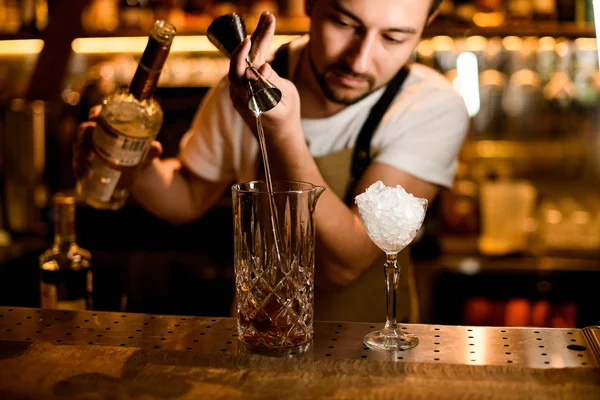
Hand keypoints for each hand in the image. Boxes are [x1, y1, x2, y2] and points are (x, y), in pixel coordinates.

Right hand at [72, 105, 162, 181]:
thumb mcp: (146, 152)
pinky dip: (78, 171)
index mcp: (109, 125)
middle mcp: (95, 133)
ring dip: (80, 160)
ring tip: (89, 173)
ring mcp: (87, 147)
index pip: (98, 113)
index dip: (95, 113)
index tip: (95, 118)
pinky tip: (83, 178)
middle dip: (83, 142)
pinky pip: (76, 164)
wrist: (135, 171)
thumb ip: (151, 149)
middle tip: (91, 155)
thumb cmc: (139, 153)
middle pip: (83, 131)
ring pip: (78, 149)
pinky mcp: (85, 161)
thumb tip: (156, 148)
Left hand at [228, 12, 301, 142]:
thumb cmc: (286, 117)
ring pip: (244, 60)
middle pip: (243, 59)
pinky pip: (245, 67)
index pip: (246, 68)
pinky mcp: (240, 88)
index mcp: (252, 97)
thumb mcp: (285, 100)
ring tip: (267, 20)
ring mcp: (237, 91)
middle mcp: (239, 93)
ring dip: (255, 40)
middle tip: (268, 17)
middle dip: (257, 36)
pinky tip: (260, 36)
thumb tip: (262, 66)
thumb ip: (272, 82)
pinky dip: (253, 51)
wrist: (278, 136)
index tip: (253, 36)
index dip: (247, 51)